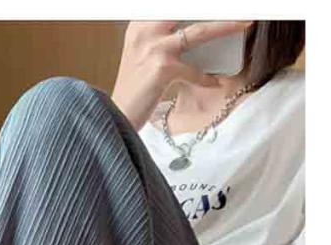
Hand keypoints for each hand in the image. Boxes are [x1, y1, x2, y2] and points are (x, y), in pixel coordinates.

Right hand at [111, 20, 252, 130]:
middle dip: (215, 9)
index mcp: (140, 24)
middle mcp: (145, 31)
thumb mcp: (142, 56)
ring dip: (225, 26)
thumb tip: (198, 29)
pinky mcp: (162, 68)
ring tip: (245, 22)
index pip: (171, 6)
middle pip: (186, 8)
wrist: (116, 117)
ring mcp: (153, 48)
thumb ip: (163, 38)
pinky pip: (194, 69)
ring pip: (198, 31)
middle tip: (240, 8)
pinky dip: (206, 78)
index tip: (216, 7)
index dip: (195, 5)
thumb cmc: (133, 90)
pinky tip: (215, 82)